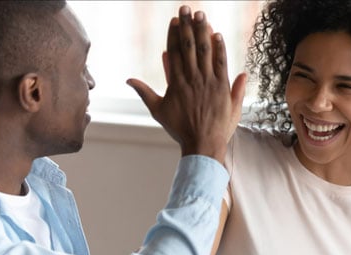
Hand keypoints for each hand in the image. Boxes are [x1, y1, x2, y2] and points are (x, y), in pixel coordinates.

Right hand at [127, 6, 245, 161]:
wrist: (202, 145)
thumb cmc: (180, 130)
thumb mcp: (158, 111)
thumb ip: (144, 93)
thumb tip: (128, 80)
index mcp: (175, 83)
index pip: (174, 52)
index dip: (174, 34)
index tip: (175, 19)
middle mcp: (191, 79)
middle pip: (189, 46)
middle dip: (187, 25)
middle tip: (187, 8)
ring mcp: (207, 82)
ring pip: (205, 51)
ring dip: (203, 31)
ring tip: (201, 15)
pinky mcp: (222, 88)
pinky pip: (221, 63)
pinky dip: (220, 49)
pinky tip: (217, 35)